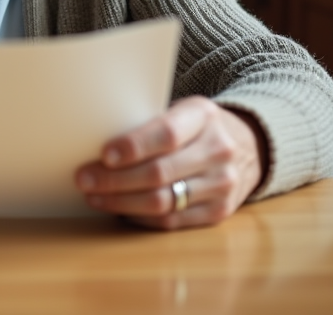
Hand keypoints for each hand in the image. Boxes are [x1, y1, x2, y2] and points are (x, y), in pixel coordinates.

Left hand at [74, 96, 267, 229]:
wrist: (248, 146)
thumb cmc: (197, 126)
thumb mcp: (182, 110)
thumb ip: (150, 123)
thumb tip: (95, 142)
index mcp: (203, 116)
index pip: (166, 134)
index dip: (133, 146)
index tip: (104, 155)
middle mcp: (218, 150)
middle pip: (159, 173)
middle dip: (114, 180)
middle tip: (84, 179)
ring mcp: (222, 184)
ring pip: (163, 201)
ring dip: (121, 202)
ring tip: (95, 196)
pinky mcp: (219, 211)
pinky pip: (171, 221)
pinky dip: (140, 217)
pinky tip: (120, 210)